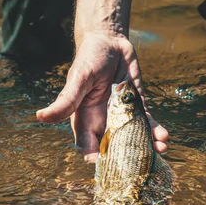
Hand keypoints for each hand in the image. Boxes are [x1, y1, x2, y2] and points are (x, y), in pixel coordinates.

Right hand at [35, 32, 168, 162]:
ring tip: (161, 148)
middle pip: (116, 147)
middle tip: (142, 162)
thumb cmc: (89, 58)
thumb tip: (41, 117)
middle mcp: (104, 120)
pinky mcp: (138, 105)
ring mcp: (122, 114)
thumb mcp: (79, 78)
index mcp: (85, 118)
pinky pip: (147, 122)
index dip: (97, 158)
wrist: (110, 41)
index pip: (89, 146)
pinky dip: (155, 130)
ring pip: (135, 137)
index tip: (108, 163)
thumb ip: (66, 100)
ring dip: (148, 146)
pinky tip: (164, 136)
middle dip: (129, 157)